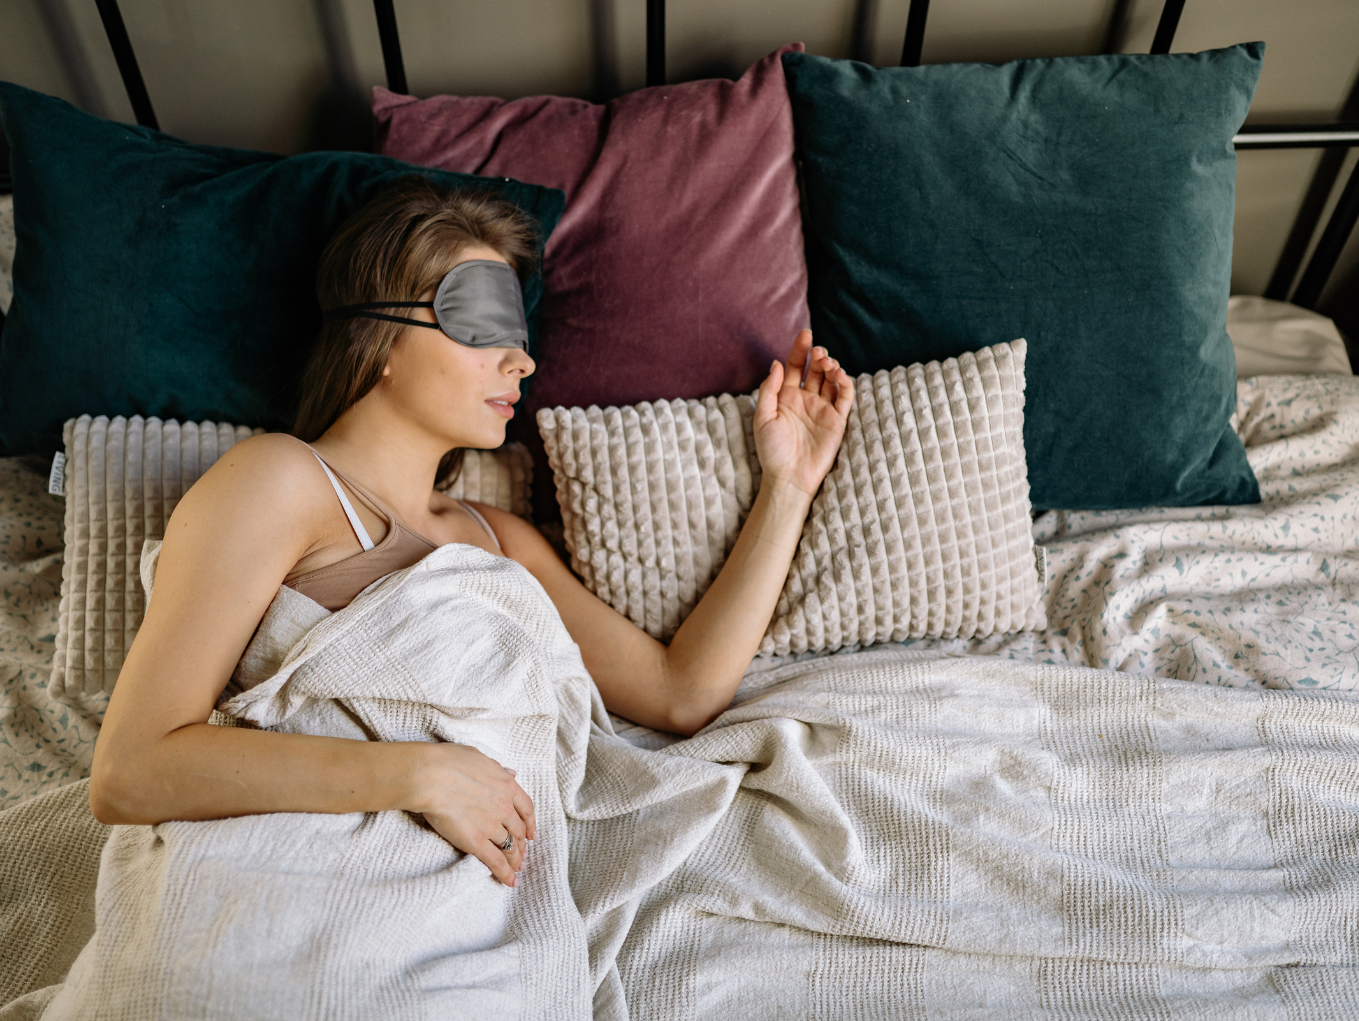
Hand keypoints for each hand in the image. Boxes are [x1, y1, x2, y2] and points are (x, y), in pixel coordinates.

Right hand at [413, 743, 536, 886]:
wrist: (431, 776)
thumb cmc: (449, 762)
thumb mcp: (480, 758)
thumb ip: (497, 770)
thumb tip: (511, 773)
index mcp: (506, 785)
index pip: (526, 808)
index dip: (530, 823)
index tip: (531, 833)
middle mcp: (504, 807)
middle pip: (518, 830)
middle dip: (522, 845)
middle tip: (523, 855)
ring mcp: (492, 825)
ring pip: (510, 847)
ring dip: (515, 860)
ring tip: (517, 869)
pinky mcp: (476, 842)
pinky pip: (496, 861)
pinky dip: (505, 873)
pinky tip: (510, 882)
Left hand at [753, 330, 854, 496]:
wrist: (788, 478)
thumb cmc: (771, 450)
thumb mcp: (762, 417)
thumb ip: (769, 389)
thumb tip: (777, 363)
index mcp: (786, 396)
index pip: (795, 366)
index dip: (800, 349)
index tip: (806, 334)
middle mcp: (805, 399)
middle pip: (815, 369)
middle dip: (819, 355)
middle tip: (819, 351)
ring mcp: (822, 409)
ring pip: (831, 379)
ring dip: (832, 366)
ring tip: (827, 363)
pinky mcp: (837, 420)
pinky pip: (845, 396)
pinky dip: (845, 382)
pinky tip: (838, 375)